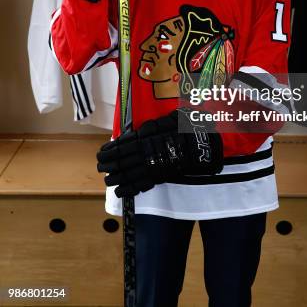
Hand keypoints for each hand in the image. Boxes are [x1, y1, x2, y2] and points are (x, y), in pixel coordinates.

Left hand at [96, 108, 223, 197]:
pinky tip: (120, 192)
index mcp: (145, 138)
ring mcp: (150, 167)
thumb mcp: (168, 120)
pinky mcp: (158, 178)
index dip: (109, 151)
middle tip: (100, 167)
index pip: (121, 145)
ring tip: (108, 179)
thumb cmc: (185, 129)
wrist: (201, 146)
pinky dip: (128, 189)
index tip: (101, 153)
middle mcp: (144, 153)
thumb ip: (151, 127)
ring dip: (115, 178)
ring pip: (127, 174)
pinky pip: (139, 185)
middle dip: (107, 165)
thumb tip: (136, 132)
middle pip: (120, 161)